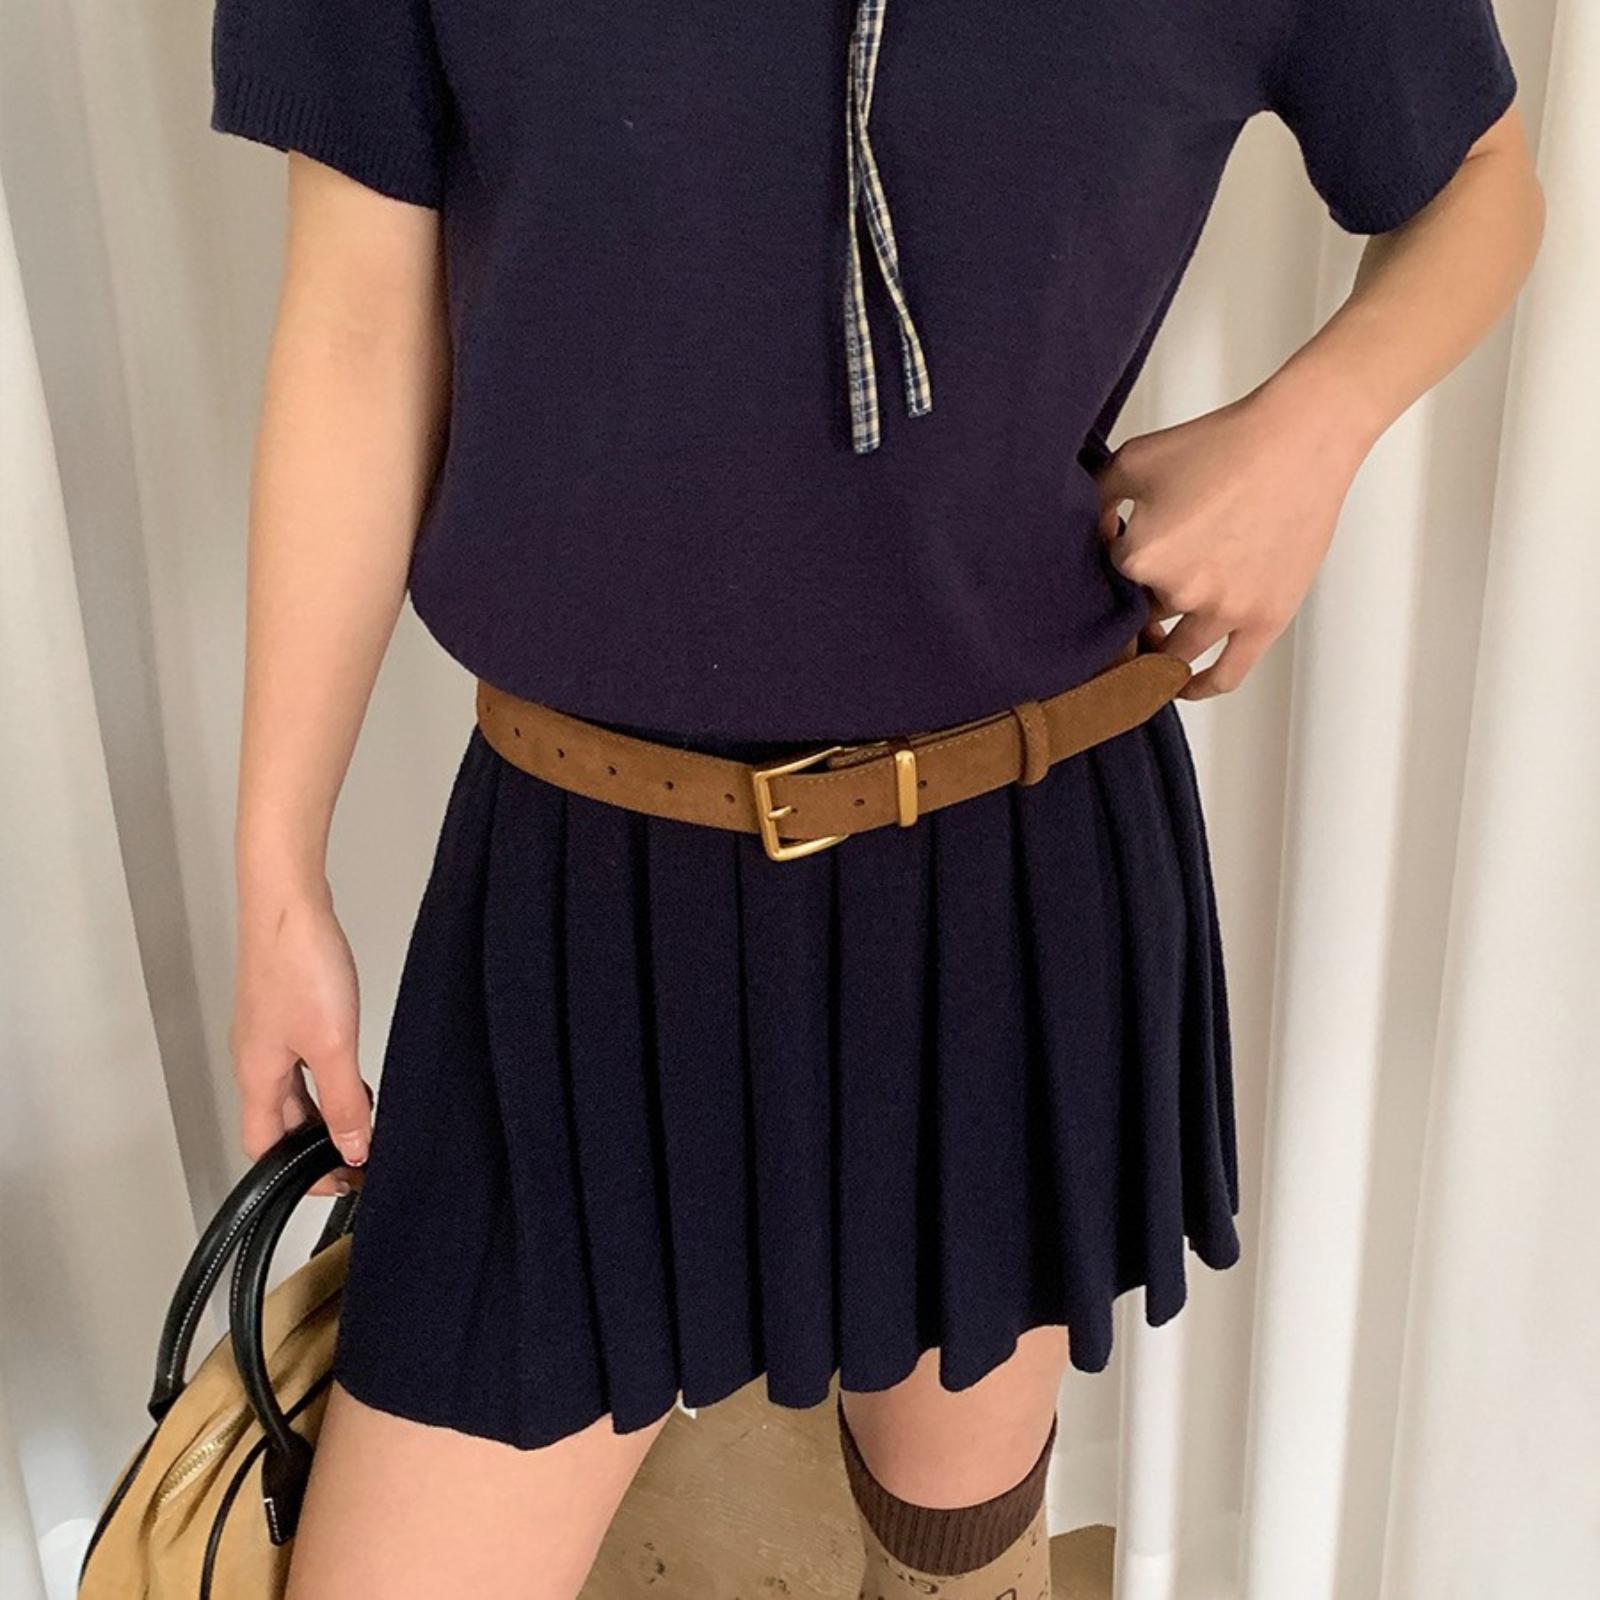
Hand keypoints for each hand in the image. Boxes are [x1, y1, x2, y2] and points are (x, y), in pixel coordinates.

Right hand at [229, 874, 368, 1195]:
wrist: (290, 904)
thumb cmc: (298, 964)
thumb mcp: (333, 1046)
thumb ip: (345, 1102)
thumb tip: (353, 1150)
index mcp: (256, 1076)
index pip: (264, 1148)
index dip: (295, 1174)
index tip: (337, 1182)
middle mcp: (255, 1059)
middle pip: (280, 1121)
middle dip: (316, 1144)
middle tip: (359, 1155)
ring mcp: (268, 1034)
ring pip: (294, 1091)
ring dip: (325, 1109)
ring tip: (365, 1120)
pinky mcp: (285, 1010)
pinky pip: (302, 1060)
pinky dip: (327, 1077)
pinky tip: (356, 1072)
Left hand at [1093, 383, 1367, 697]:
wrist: (1299, 441)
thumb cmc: (1221, 445)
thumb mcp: (1135, 460)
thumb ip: (1097, 501)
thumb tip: (1094, 536)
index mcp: (1141, 556)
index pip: (1104, 581)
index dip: (1111, 563)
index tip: (1121, 549)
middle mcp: (1180, 591)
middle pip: (1137, 620)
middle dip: (1131, 611)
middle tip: (1131, 600)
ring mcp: (1224, 611)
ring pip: (1173, 655)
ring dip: (1156, 654)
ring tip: (1149, 644)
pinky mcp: (1264, 620)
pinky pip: (1225, 675)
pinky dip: (1199, 687)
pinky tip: (1181, 686)